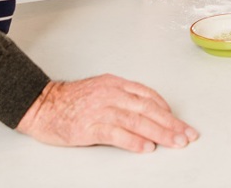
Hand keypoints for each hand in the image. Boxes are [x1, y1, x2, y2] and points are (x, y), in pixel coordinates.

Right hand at [16, 75, 199, 152]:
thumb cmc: (70, 100)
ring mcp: (101, 110)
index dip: (168, 110)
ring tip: (175, 142)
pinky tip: (147, 147)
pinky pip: (117, 134)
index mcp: (116, 84)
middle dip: (172, 123)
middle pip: (149, 109)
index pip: (149, 96)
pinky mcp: (90, 126)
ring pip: (138, 121)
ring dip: (160, 133)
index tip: (180, 123)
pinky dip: (134, 140)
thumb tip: (147, 114)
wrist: (42, 105)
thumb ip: (123, 98)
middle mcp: (112, 94)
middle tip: (187, 135)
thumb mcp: (101, 90)